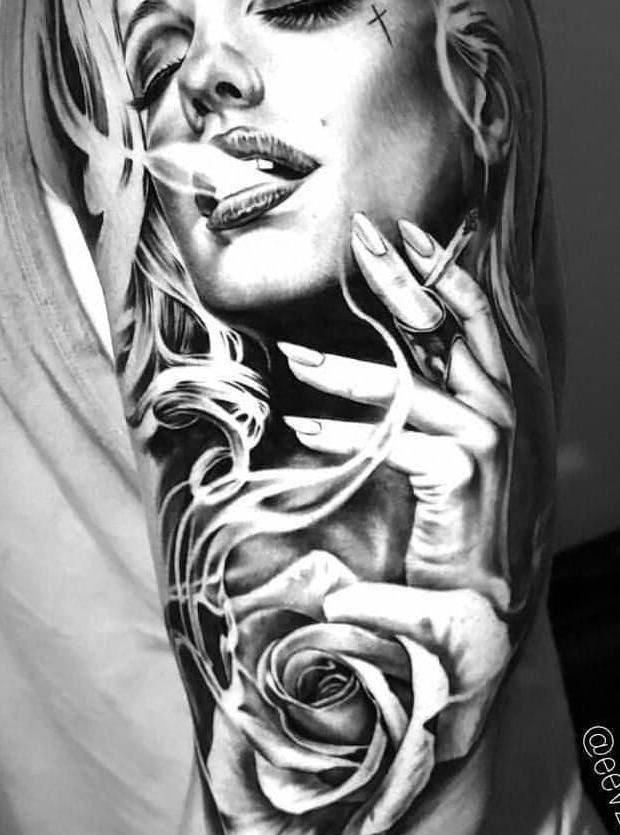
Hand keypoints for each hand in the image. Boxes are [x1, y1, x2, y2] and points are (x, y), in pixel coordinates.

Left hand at [280, 212, 514, 613]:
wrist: (479, 601)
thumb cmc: (456, 521)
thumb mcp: (448, 448)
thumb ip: (428, 399)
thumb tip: (390, 355)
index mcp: (498, 394)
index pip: (473, 317)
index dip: (442, 270)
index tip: (405, 233)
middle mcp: (500, 407)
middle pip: (443, 326)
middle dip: (400, 278)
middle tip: (360, 238)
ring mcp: (484, 436)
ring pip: (404, 385)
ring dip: (342, 369)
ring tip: (295, 356)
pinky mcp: (459, 468)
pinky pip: (387, 438)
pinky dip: (340, 432)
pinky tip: (302, 427)